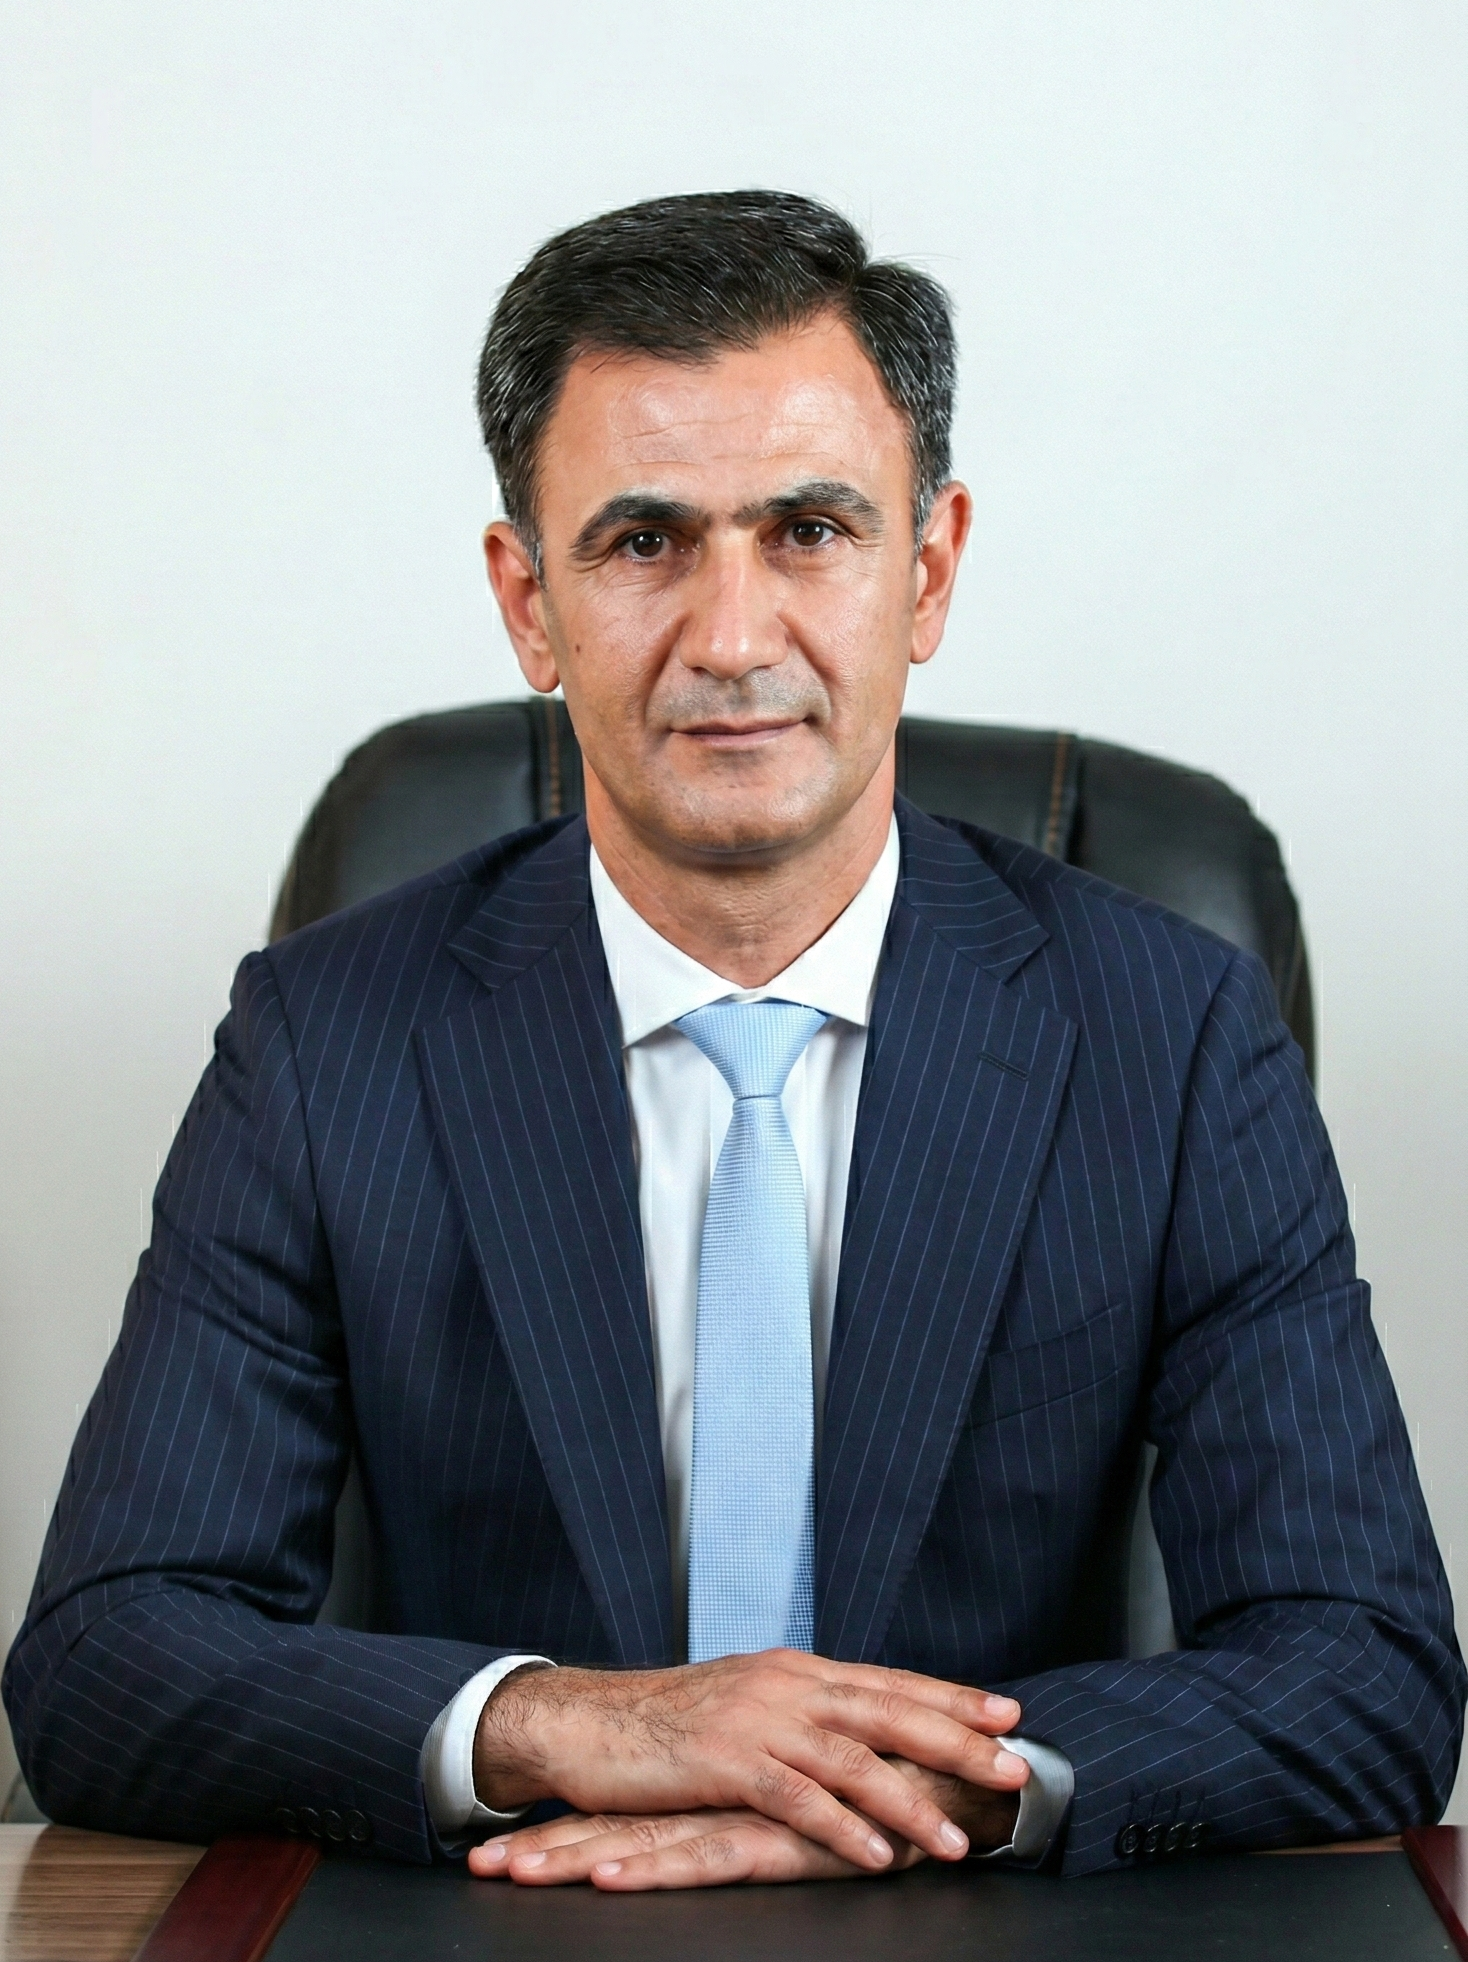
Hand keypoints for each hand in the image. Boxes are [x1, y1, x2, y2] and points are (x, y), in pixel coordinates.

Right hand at [473, 1650, 1028, 1872]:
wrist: (586, 1721)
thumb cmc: (667, 1724)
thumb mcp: (746, 1705)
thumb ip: (801, 1716)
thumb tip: (855, 1731)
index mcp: (795, 1671)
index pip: (888, 1682)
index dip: (950, 1697)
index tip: (1007, 1714)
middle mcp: (785, 1686)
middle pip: (887, 1712)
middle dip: (956, 1740)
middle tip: (1011, 1767)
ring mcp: (756, 1720)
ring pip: (851, 1760)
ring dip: (908, 1801)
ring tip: (951, 1840)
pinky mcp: (724, 1761)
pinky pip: (795, 1799)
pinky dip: (841, 1828)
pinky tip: (874, 1855)